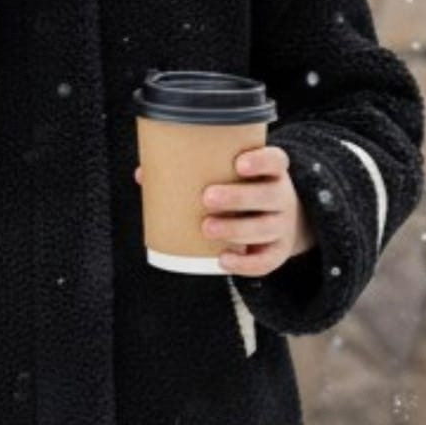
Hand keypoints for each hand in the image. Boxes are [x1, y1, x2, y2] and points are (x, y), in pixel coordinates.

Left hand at [133, 144, 317, 275]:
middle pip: (268, 195)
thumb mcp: (229, 178)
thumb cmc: (242, 192)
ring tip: (206, 228)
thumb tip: (143, 173)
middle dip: (238, 197)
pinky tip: (223, 260)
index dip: (261, 161)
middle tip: (207, 197)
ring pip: (265, 228)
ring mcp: (282, 226)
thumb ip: (192, 172)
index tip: (239, 163)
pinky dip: (245, 264)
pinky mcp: (278, 252)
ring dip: (236, 229)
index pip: (276, 161)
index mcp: (271, 173)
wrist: (279, 221)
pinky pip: (266, 261)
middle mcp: (282, 197)